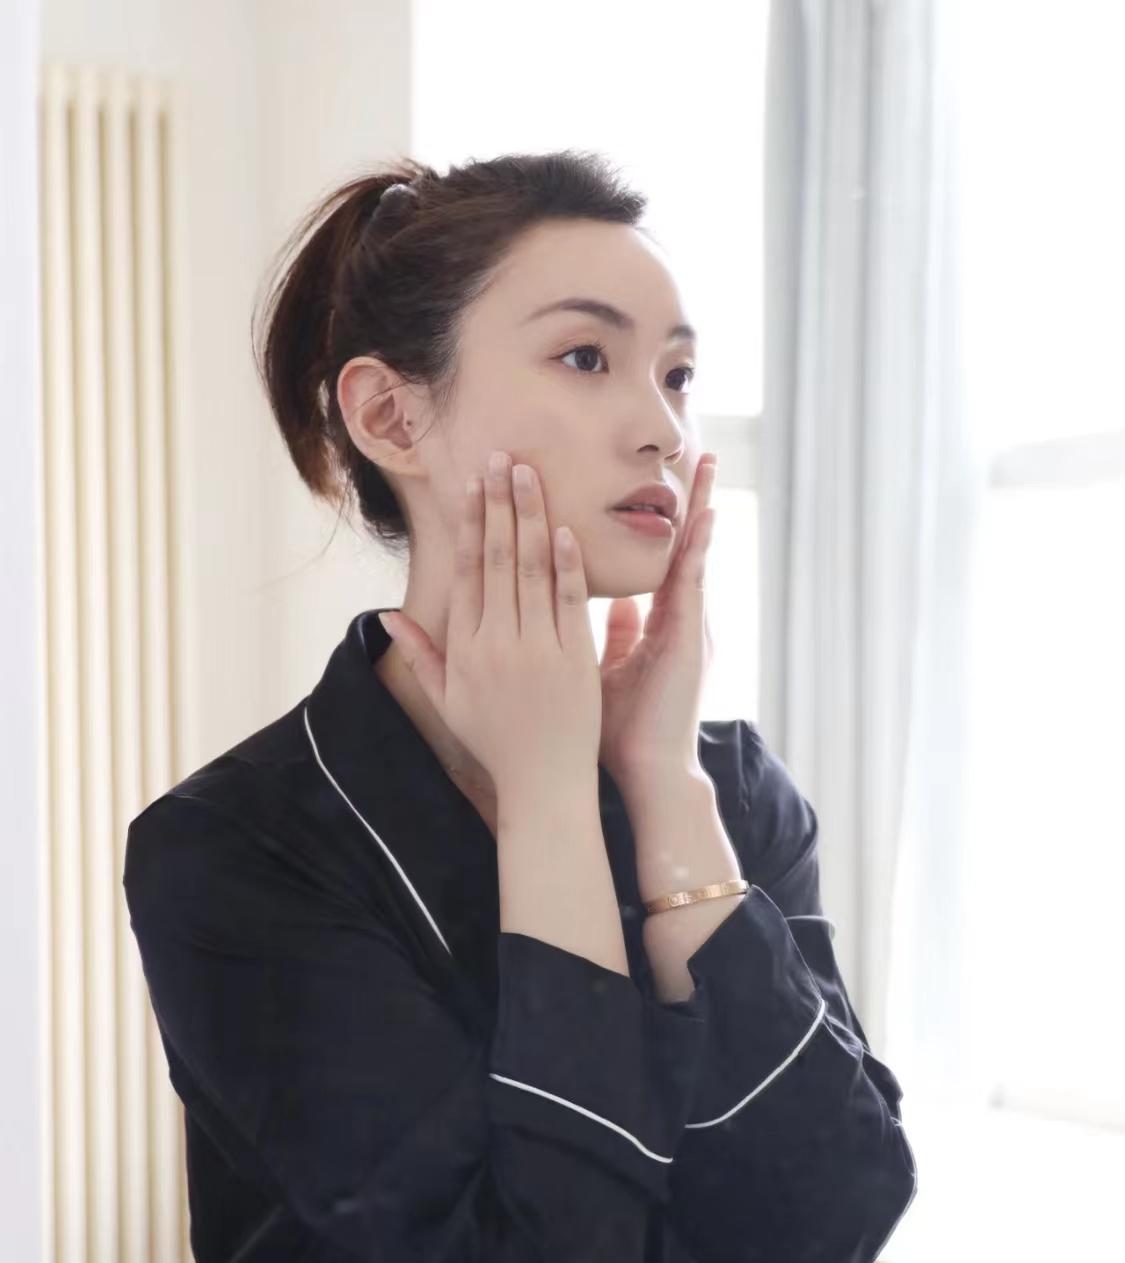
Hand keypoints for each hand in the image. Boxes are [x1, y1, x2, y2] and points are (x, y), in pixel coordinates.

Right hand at [377, 451, 602, 799]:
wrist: (544, 787)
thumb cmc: (496, 743)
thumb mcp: (448, 702)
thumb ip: (422, 656)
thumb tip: (388, 617)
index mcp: (465, 650)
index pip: (466, 573)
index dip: (470, 524)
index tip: (473, 484)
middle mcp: (496, 645)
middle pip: (496, 560)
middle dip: (499, 504)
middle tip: (502, 456)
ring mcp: (536, 652)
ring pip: (531, 571)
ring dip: (530, 517)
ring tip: (530, 474)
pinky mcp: (574, 662)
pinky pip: (568, 603)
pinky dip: (566, 564)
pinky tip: (565, 528)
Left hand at [597, 453, 717, 781]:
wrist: (646, 774)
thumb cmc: (622, 731)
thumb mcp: (606, 671)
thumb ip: (612, 636)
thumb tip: (607, 604)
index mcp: (657, 625)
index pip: (656, 560)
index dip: (657, 522)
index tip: (654, 484)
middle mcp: (677, 619)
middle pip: (680, 547)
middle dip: (687, 501)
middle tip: (697, 453)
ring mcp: (688, 627)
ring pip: (692, 554)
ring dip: (699, 509)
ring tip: (708, 464)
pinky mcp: (690, 640)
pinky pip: (693, 583)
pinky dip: (698, 548)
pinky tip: (705, 515)